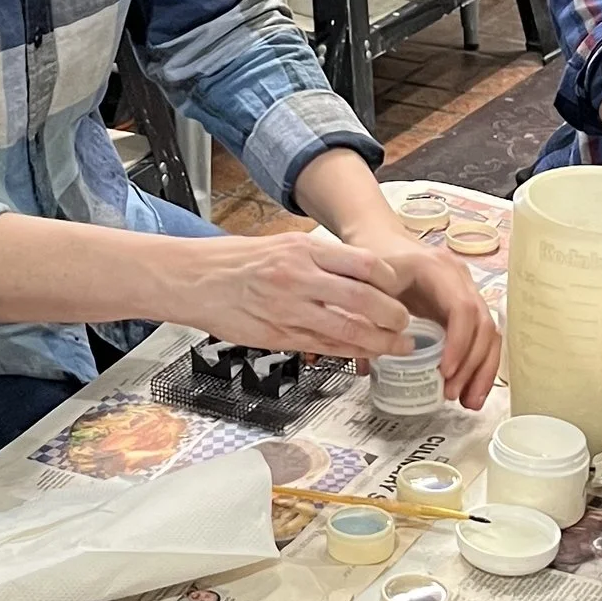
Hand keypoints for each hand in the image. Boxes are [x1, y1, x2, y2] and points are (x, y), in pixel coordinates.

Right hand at [174, 231, 411, 360]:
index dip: (391, 280)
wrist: (194, 280)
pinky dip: (350, 353)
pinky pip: (324, 347)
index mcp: (303, 250)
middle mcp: (298, 278)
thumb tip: (362, 274)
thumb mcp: (282, 245)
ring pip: (347, 330)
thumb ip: (321, 260)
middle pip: (363, 299)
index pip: (363, 263)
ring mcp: (288, 310)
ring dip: (379, 341)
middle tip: (406, 323)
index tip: (401, 289)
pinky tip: (365, 354)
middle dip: (393, 316)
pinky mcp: (279, 336)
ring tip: (398, 346)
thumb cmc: (236, 262)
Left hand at [368, 238, 500, 407]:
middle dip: (473, 365)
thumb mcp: (370, 278)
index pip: (463, 309)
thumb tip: (370, 357)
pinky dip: (478, 366)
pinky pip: (481, 338)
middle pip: (484, 326)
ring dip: (482, 371)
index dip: (459, 343)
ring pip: (489, 335)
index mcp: (440, 270)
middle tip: (453, 393)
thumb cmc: (376, 253)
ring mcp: (466, 293)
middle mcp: (461, 280)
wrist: (381, 236)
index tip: (446, 371)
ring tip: (468, 401)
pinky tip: (469, 390)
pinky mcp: (464, 308)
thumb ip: (369, 313)